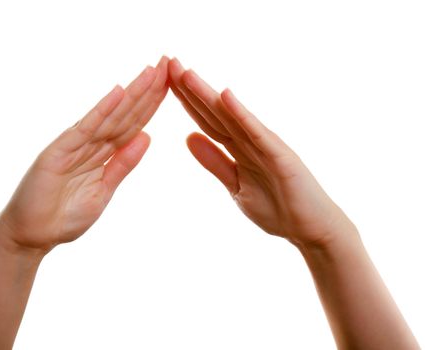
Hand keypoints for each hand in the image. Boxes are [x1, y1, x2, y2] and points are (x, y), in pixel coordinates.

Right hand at [0, 57, 168, 253]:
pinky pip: (85, 128)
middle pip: (126, 113)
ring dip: (132, 93)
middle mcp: (91, 144)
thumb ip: (123, 164)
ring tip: (152, 71)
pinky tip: (119, 92)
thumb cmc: (65, 216)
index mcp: (103, 154)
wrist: (32, 236)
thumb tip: (146, 137)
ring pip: (110, 115)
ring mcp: (74, 145)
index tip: (172, 83)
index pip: (133, 124)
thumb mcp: (104, 190)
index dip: (152, 104)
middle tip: (168, 62)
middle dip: (148, 89)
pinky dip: (102, 110)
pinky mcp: (59, 151)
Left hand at [169, 58, 355, 247]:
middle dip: (190, 89)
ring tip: (185, 73)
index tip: (164, 81)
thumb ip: (214, 161)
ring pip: (230, 116)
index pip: (206, 120)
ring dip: (208, 95)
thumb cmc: (277, 208)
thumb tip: (189, 137)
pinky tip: (224, 95)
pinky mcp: (280, 156)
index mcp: (238, 148)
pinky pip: (256, 133)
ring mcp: (266, 146)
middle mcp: (250, 140)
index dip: (185, 101)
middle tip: (168, 62)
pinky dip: (241, 114)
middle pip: (214, 111)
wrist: (312, 230)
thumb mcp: (235, 185)